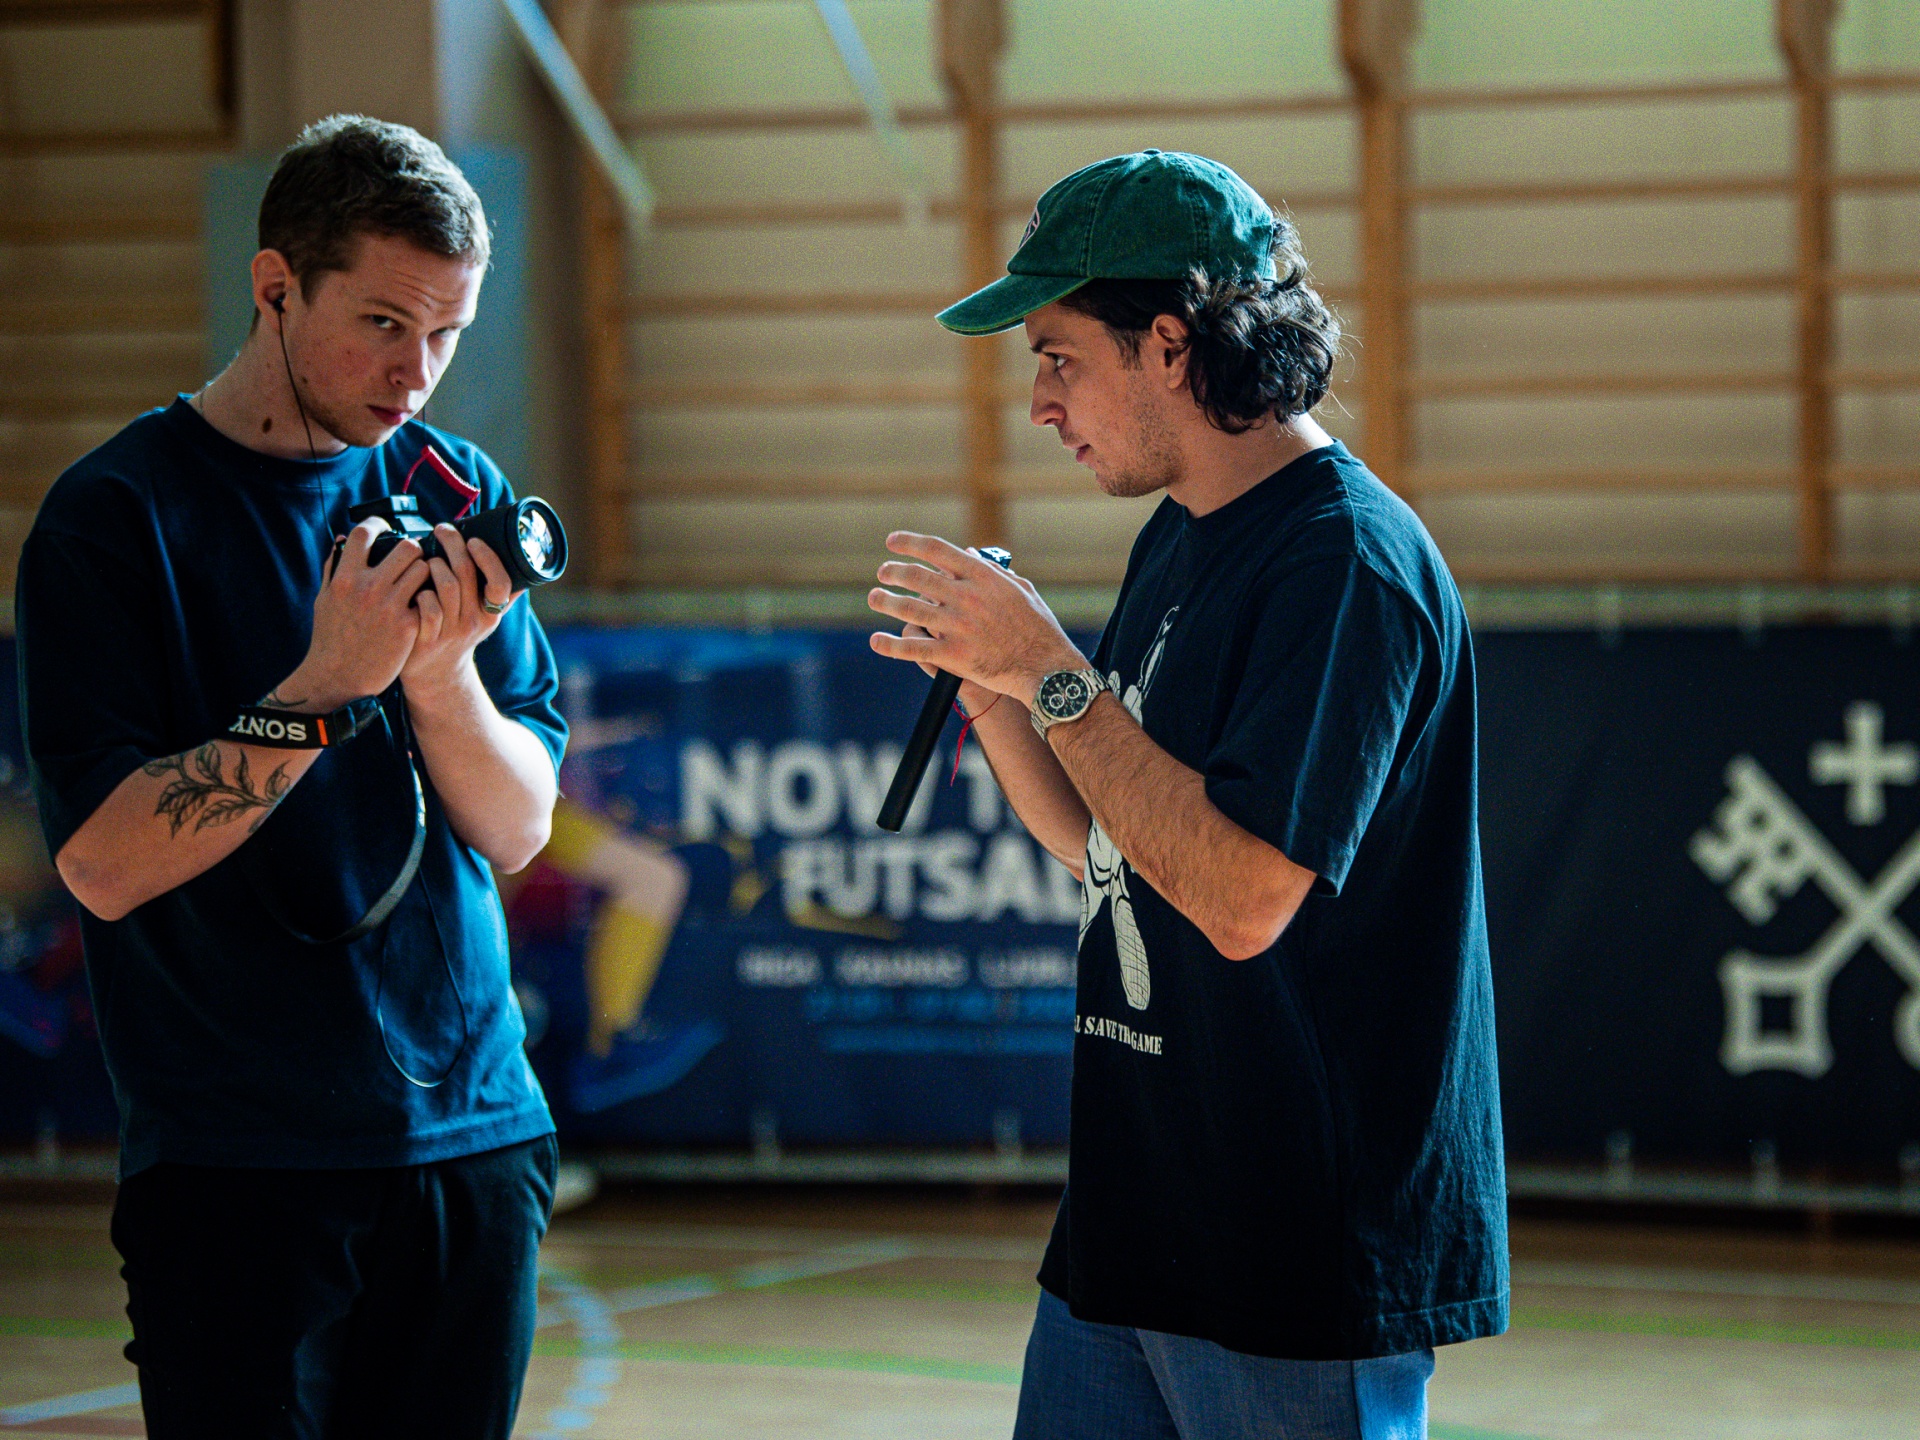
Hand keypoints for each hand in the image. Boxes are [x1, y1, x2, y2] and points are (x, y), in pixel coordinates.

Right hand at [277, 518, 428, 711]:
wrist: (337, 678)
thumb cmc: (330, 637)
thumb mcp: (324, 600)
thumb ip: (334, 568)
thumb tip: (344, 539)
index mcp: (345, 578)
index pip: (365, 534)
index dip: (378, 525)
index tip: (386, 529)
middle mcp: (368, 588)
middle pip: (407, 547)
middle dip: (413, 550)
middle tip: (413, 559)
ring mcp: (390, 607)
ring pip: (424, 570)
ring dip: (425, 572)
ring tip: (421, 580)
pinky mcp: (408, 626)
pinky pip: (429, 598)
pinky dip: (428, 597)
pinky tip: (424, 602)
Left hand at [401, 526, 520, 702]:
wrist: (436, 674)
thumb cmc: (458, 634)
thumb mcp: (484, 619)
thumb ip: (499, 595)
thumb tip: (520, 564)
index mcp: (491, 614)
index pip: (500, 583)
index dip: (488, 558)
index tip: (474, 539)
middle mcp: (473, 622)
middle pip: (465, 574)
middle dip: (453, 544)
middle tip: (442, 529)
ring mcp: (450, 631)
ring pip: (444, 585)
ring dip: (432, 564)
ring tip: (426, 556)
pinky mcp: (426, 638)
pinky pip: (426, 605)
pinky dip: (419, 590)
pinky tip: (415, 585)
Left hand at [867, 532, 1084, 706]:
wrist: (1045, 668)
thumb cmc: (1038, 628)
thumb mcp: (1021, 590)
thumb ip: (992, 570)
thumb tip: (968, 553)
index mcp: (982, 577)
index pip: (937, 550)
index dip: (909, 543)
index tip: (892, 542)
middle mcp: (966, 597)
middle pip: (916, 576)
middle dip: (893, 572)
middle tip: (882, 573)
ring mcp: (957, 626)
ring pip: (908, 609)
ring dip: (885, 601)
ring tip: (875, 598)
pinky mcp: (952, 655)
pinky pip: (913, 648)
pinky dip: (890, 644)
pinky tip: (877, 640)